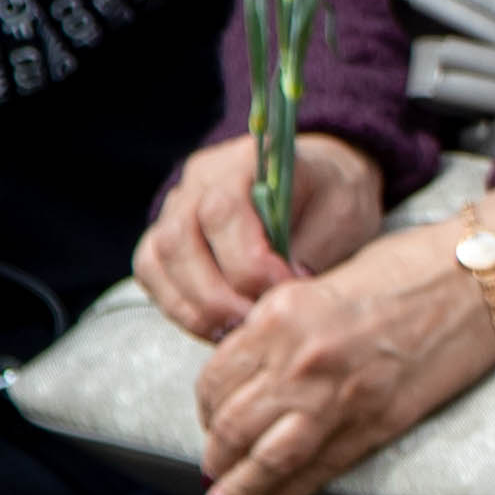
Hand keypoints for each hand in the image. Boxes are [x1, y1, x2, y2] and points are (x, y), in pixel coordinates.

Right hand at [135, 131, 381, 340]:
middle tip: (256, 323)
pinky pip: (151, 274)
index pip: (223, 211)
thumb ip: (315, 247)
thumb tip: (283, 290)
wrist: (317, 184)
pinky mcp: (165, 237)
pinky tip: (216, 327)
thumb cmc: (331, 197)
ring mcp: (174, 208)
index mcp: (244, 161)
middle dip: (216, 295)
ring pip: (156, 261)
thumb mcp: (343, 213)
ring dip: (194, 308)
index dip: (249, 262)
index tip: (286, 289)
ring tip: (236, 333)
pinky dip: (179, 307)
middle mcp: (198, 180)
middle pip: (178, 240)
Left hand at [184, 192, 494, 494]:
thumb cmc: (412, 266)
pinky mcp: (378, 422)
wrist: (484, 279)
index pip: (214, 379)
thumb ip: (283, 326)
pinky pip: (319, 470)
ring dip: (240, 491)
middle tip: (214, 472)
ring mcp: (339, 397)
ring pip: (265, 460)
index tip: (210, 419)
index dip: (205, 408)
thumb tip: (253, 369)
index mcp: (281, 316)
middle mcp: (300, 360)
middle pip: (230, 427)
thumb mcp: (324, 282)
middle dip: (216, 457)